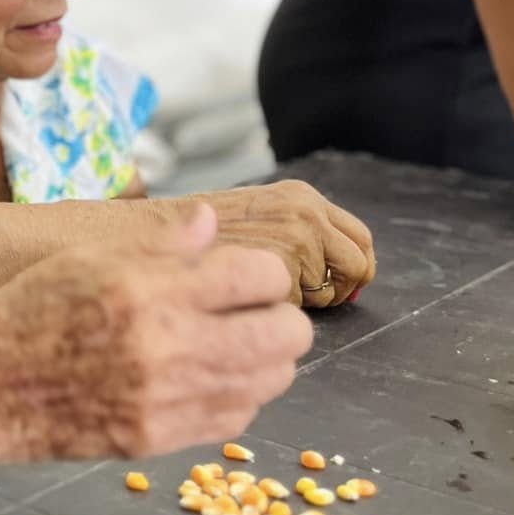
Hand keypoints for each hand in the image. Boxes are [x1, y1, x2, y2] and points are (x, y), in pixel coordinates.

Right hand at [0, 204, 311, 461]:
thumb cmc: (28, 312)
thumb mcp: (86, 258)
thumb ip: (158, 243)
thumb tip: (210, 222)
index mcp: (147, 289)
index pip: (259, 275)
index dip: (263, 272)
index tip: (246, 277)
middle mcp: (166, 346)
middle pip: (286, 334)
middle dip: (278, 317)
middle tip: (250, 313)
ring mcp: (168, 399)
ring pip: (272, 380)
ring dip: (262, 359)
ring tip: (228, 346)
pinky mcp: (163, 439)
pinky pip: (239, 417)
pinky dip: (235, 395)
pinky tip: (202, 378)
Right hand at [189, 180, 374, 308]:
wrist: (152, 234)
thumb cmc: (199, 232)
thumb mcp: (257, 214)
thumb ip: (300, 233)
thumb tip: (355, 269)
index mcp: (301, 198)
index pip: (361, 238)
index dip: (356, 268)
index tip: (342, 284)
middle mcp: (304, 217)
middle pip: (358, 267)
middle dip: (339, 290)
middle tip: (310, 299)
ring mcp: (294, 247)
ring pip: (329, 295)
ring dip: (301, 306)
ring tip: (259, 295)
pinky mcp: (278, 279)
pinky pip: (294, 313)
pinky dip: (273, 316)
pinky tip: (244, 301)